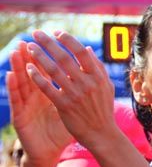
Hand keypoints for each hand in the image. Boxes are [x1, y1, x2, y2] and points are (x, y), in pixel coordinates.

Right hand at [6, 44, 71, 164]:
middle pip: (33, 72)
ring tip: (16, 51)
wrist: (50, 152)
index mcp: (50, 93)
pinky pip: (16, 99)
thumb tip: (90, 73)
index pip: (49, 70)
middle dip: (31, 56)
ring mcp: (27, 105)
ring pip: (21, 82)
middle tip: (29, 39)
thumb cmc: (64, 129)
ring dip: (18, 66)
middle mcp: (36, 96)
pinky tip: (10, 75)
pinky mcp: (20, 115)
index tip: (52, 39)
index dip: (50, 56)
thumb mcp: (72, 108)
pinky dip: (13, 87)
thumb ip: (78, 90)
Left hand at [23, 30, 117, 153]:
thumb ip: (98, 67)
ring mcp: (75, 95)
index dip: (68, 40)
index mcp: (98, 77)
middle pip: (64, 58)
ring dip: (39, 56)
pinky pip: (47, 88)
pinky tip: (29, 68)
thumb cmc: (103, 109)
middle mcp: (86, 84)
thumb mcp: (106, 87)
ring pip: (53, 71)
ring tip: (29, 47)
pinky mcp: (64, 106)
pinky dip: (37, 77)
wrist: (101, 134)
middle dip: (48, 43)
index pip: (81, 52)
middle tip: (36, 33)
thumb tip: (87, 48)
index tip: (57, 33)